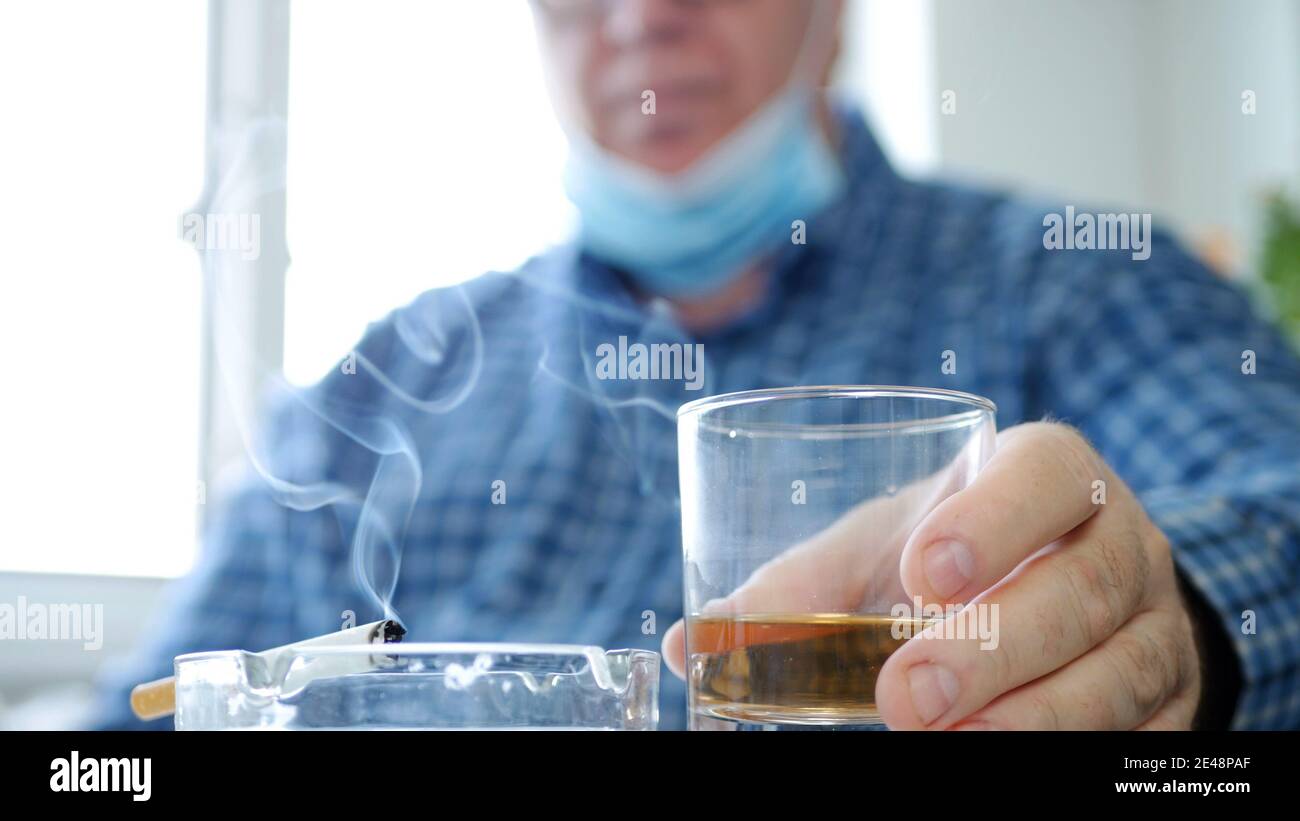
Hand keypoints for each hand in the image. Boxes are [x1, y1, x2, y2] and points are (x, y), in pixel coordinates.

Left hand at [663, 422, 1203, 729]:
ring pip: (1121, 668)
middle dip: (993, 647)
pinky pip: (1145, 731)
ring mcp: (1155, 622)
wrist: (1056, 582)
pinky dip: (1080, 747)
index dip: (994, 520)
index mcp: (1049, 475)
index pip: (1047, 476)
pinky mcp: (1171, 695)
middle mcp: (1119, 541)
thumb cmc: (952, 554)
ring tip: (949, 738)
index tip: (921, 573)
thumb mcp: (883, 549)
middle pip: (1083, 588)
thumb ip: (802, 586)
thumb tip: (693, 645)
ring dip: (1034, 712)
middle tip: (906, 695)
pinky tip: (1006, 753)